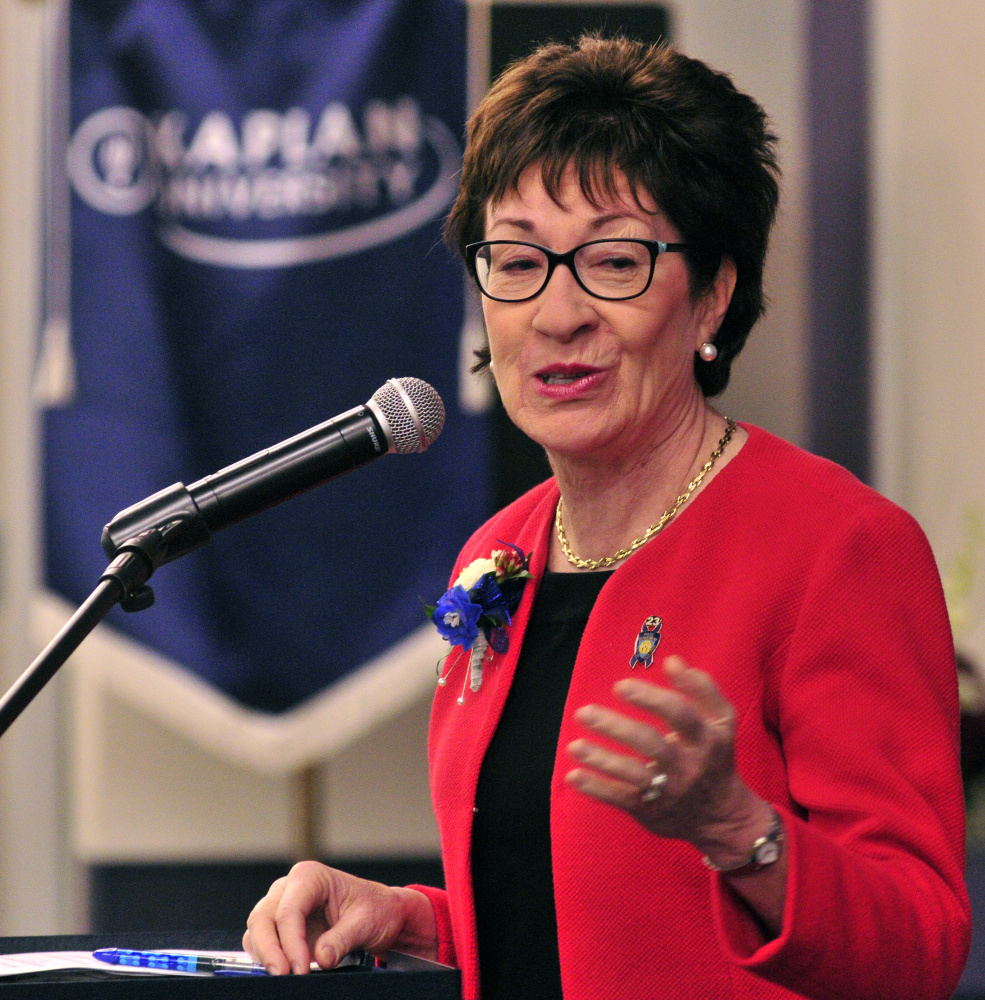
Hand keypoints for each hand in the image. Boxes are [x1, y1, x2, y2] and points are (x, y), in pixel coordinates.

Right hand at [243, 861, 436, 974]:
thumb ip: (342, 938)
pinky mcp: (280, 925)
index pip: (289, 910)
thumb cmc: (375, 909)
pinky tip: (283, 971)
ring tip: (285, 977)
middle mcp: (290, 887)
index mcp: (311, 876)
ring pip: (257, 930)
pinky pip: (260, 941)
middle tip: (284, 977)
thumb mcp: (366, 922)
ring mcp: (281, 904)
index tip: (301, 969)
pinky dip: (266, 957)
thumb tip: (321, 958)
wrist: (381, 914)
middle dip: (270, 950)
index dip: (291, 942)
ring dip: (265, 955)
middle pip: (263, 917)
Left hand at [566, 655, 767, 864]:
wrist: (723, 816)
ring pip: (634, 775)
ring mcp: (669, 791)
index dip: (651, 698)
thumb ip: (702, 688)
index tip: (619, 686)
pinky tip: (573, 775)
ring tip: (574, 745)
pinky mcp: (651, 810)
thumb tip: (672, 660)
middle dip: (616, 727)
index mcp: (706, 738)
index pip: (680, 714)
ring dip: (602, 760)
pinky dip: (597, 788)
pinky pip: (621, 799)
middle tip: (583, 712)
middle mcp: (688, 765)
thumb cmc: (714, 756)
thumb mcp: (722, 722)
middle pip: (651, 744)